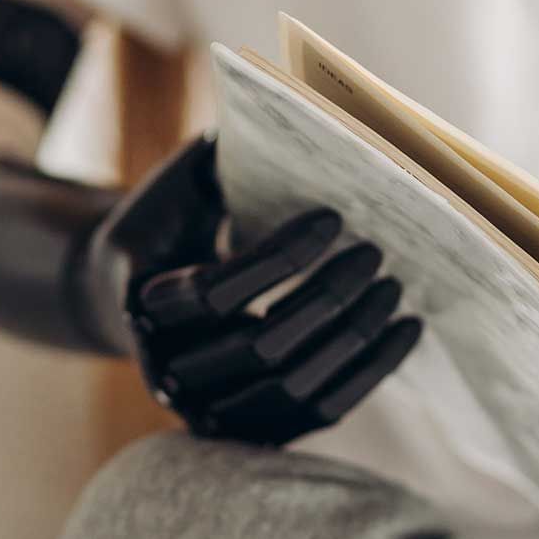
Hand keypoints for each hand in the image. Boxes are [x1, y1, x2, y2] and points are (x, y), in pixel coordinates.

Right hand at [88, 135, 421, 445]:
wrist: (132, 295)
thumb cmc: (171, 222)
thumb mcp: (183, 183)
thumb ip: (226, 154)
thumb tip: (301, 110)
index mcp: (142, 302)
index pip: (214, 291)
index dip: (279, 258)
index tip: (334, 218)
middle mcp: (165, 367)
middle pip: (258, 345)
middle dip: (326, 299)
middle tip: (374, 254)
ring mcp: (205, 409)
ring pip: (290, 386)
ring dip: (352, 338)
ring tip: (395, 291)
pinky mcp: (246, 428)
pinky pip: (315, 412)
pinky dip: (366, 373)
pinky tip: (406, 330)